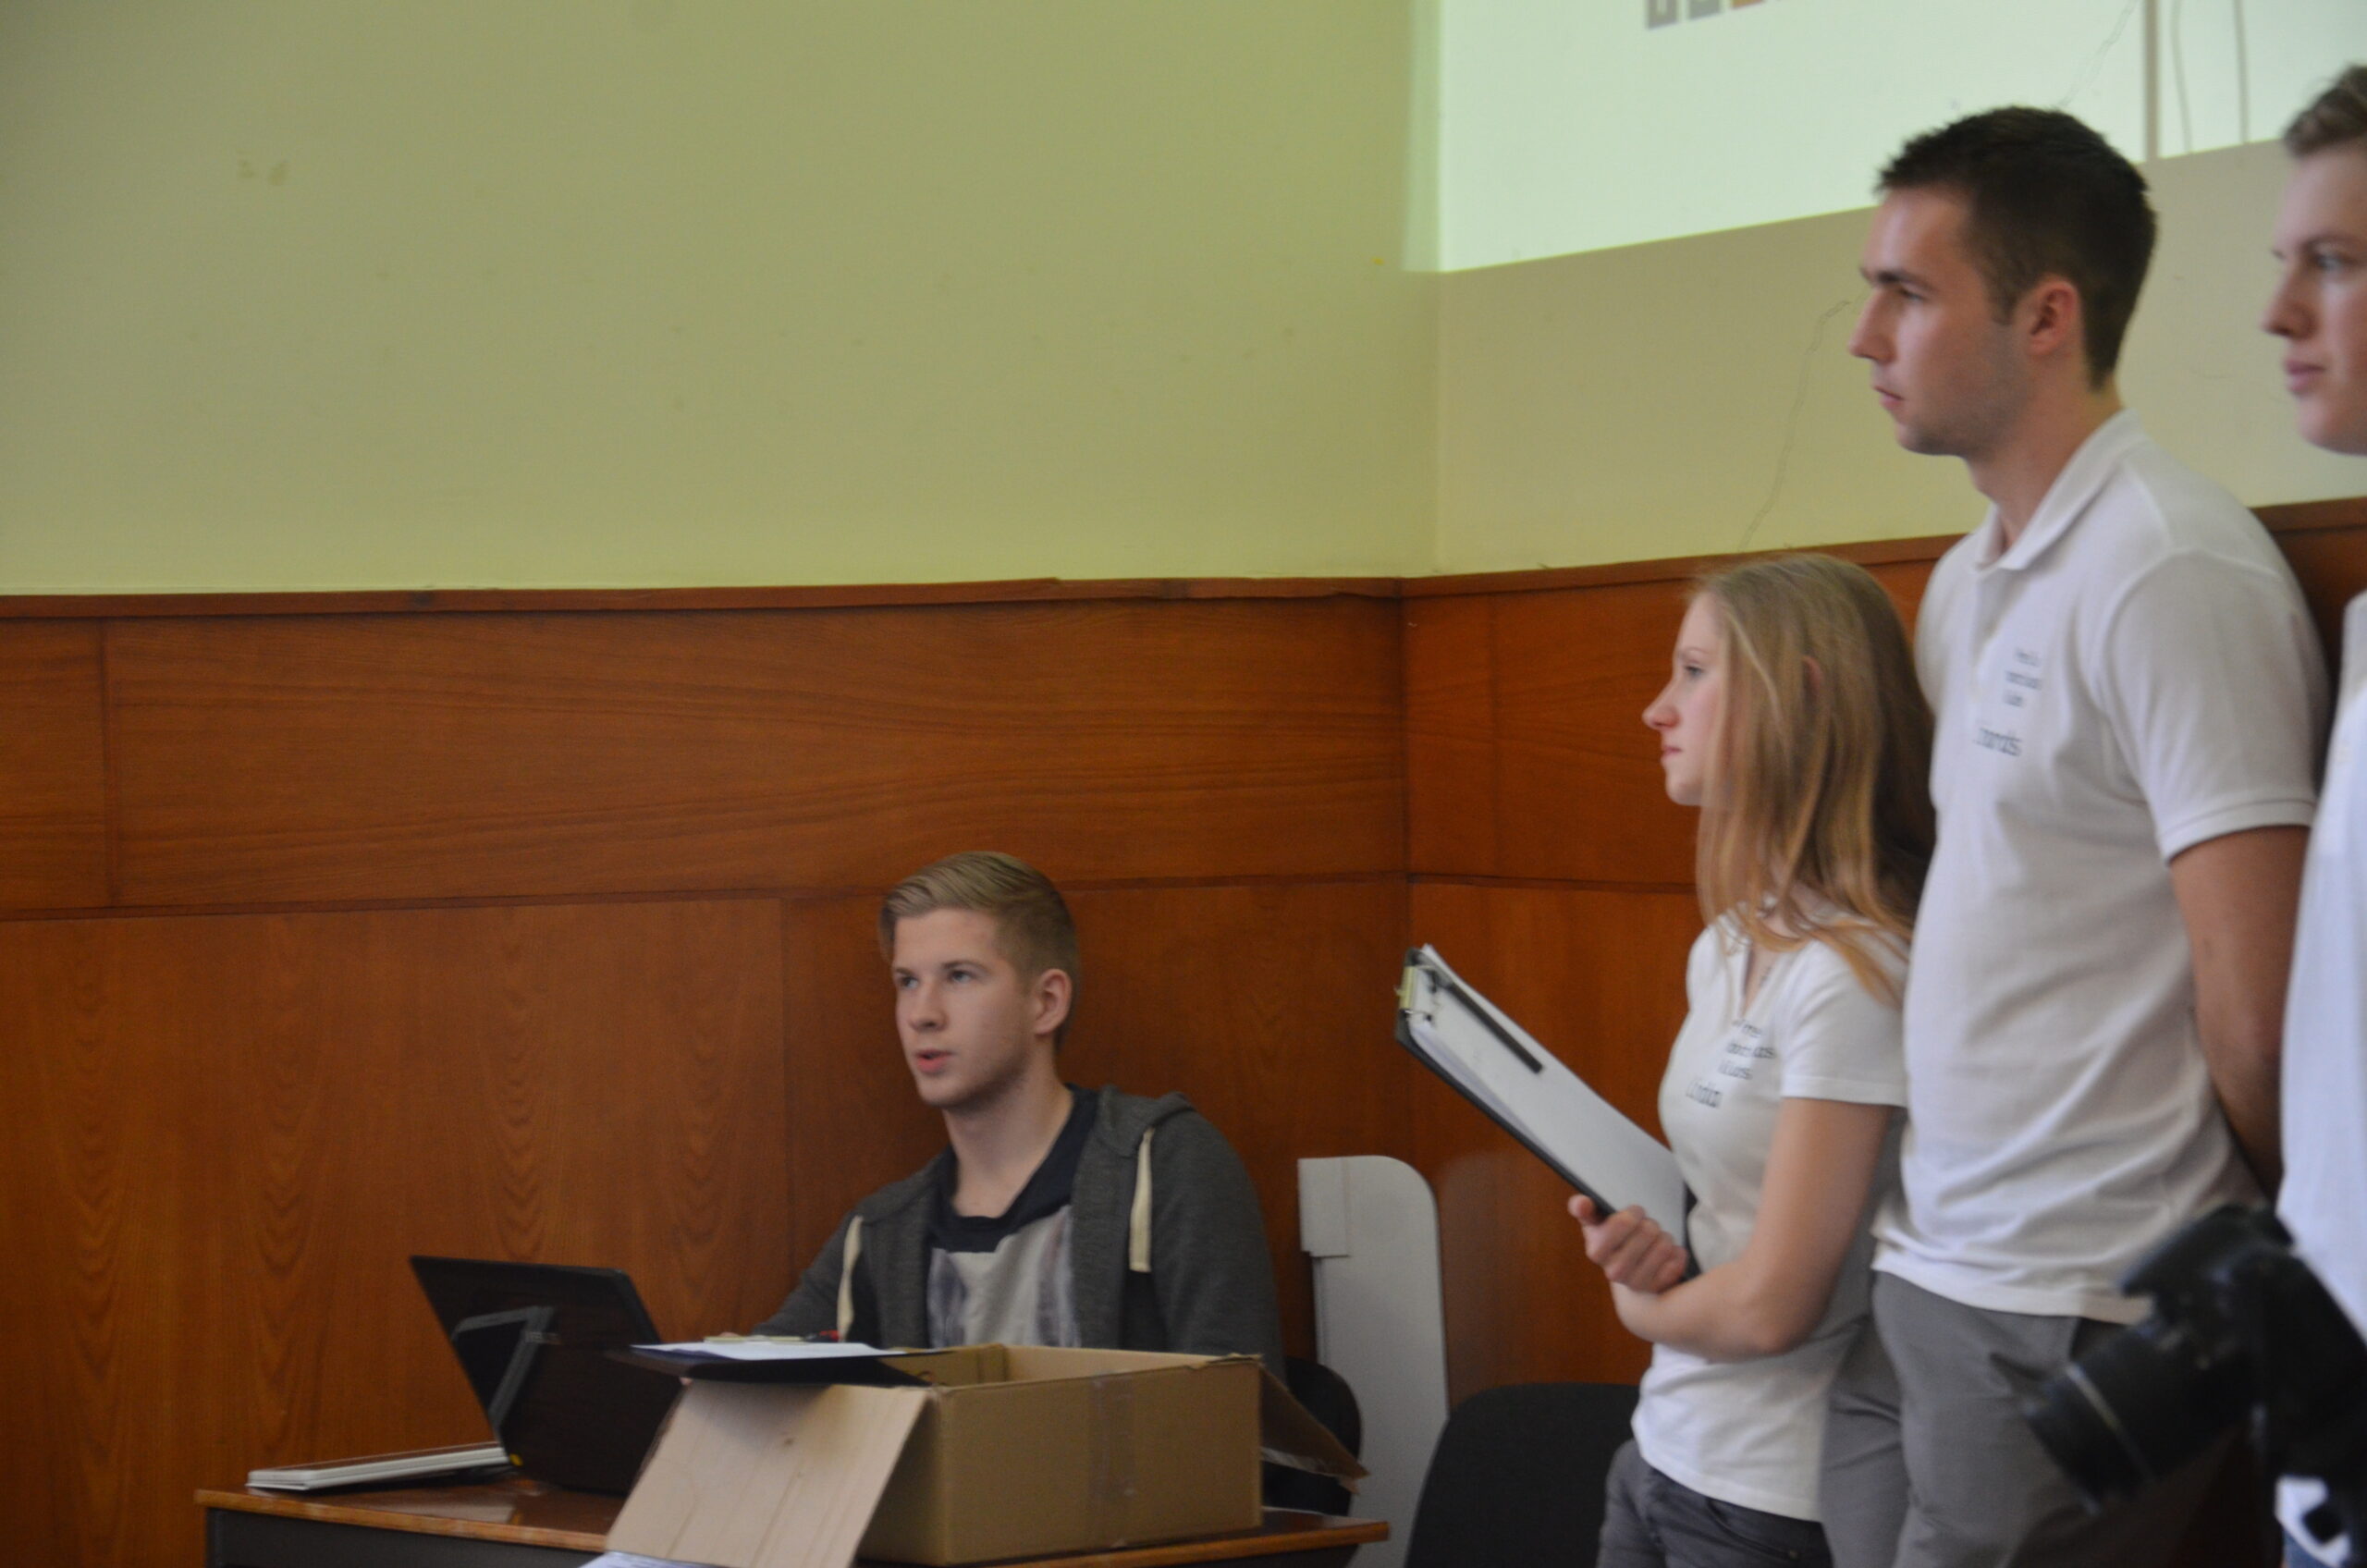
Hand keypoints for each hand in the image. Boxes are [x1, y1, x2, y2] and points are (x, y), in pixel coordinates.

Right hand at [1569, 1195, 1685, 1293]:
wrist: (1628, 1271)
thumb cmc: (1613, 1239)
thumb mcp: (1596, 1222)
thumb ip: (1585, 1209)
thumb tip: (1581, 1203)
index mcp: (1596, 1251)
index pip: (1622, 1222)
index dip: (1633, 1213)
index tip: (1635, 1214)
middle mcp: (1613, 1272)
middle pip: (1647, 1230)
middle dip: (1650, 1224)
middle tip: (1646, 1229)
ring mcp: (1635, 1283)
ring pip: (1664, 1245)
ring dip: (1664, 1238)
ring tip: (1655, 1241)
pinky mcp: (1657, 1289)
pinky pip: (1676, 1260)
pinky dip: (1676, 1253)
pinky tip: (1666, 1255)